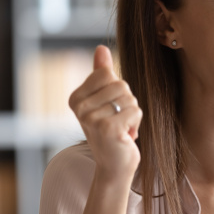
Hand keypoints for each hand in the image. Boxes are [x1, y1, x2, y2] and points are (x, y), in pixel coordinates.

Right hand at [68, 45, 142, 181]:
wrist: (114, 165)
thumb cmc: (111, 131)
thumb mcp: (104, 100)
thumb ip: (101, 74)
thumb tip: (101, 48)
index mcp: (76, 98)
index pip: (108, 74)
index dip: (118, 91)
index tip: (110, 109)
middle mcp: (80, 108)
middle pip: (121, 85)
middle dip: (127, 103)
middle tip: (118, 122)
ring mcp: (92, 119)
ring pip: (130, 99)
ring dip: (132, 115)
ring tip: (122, 129)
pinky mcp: (108, 129)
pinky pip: (136, 111)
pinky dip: (137, 124)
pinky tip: (126, 137)